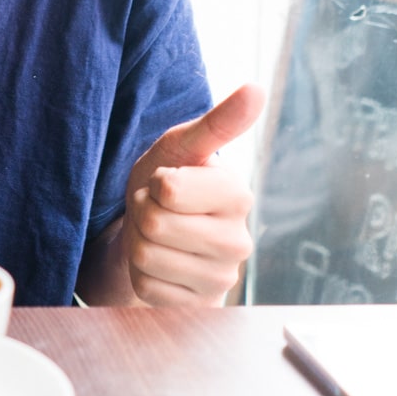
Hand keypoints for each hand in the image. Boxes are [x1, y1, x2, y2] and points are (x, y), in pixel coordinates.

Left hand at [122, 84, 263, 305]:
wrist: (155, 232)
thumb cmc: (168, 181)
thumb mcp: (182, 147)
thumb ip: (218, 122)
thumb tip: (257, 89)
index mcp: (238, 195)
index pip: (168, 189)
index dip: (155, 183)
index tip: (168, 182)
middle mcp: (239, 241)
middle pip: (154, 225)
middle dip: (142, 212)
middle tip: (158, 210)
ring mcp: (222, 279)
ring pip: (146, 257)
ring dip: (139, 243)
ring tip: (157, 235)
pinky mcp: (199, 306)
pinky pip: (146, 288)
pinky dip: (140, 274)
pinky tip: (160, 264)